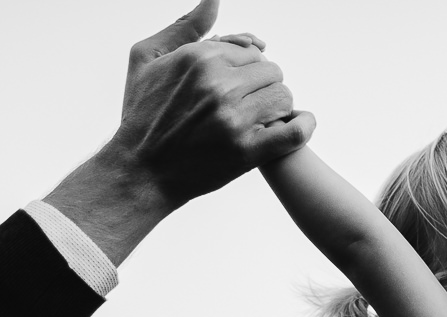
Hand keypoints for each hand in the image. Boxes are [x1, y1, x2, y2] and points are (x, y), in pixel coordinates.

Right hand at [104, 0, 314, 207]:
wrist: (142, 170)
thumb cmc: (141, 112)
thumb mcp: (147, 58)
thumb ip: (184, 27)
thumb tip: (213, 0)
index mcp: (199, 59)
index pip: (250, 51)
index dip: (247, 68)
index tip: (238, 83)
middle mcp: (218, 85)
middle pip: (271, 72)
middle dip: (263, 86)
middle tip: (251, 102)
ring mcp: (233, 119)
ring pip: (284, 98)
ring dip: (278, 107)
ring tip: (263, 117)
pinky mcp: (246, 152)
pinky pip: (294, 131)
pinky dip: (304, 126)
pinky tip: (300, 123)